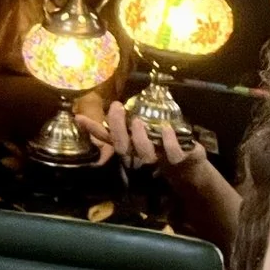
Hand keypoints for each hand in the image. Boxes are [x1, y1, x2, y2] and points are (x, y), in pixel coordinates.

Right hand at [77, 102, 204, 175]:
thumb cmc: (165, 145)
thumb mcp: (149, 130)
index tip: (79, 117)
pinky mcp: (177, 159)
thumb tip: (115, 104)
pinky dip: (169, 141)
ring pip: (143, 153)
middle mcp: (140, 153)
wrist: (190, 166)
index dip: (93, 130)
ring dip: (139, 137)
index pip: (108, 138)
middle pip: (122, 146)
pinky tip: (167, 128)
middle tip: (116, 106)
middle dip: (117, 127)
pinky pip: (172, 153)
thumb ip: (133, 121)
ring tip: (138, 120)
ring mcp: (158, 158)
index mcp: (131, 145)